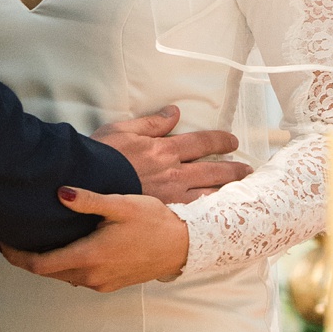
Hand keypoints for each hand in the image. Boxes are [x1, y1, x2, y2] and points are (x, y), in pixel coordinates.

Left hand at [0, 189, 188, 291]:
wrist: (181, 246)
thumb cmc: (152, 221)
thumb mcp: (120, 204)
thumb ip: (88, 200)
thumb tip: (59, 192)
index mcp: (89, 257)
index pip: (40, 264)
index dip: (17, 255)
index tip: (3, 241)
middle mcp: (91, 276)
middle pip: (48, 272)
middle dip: (28, 257)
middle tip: (15, 235)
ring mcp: (100, 283)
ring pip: (63, 275)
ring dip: (48, 261)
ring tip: (37, 238)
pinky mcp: (110, 284)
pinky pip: (78, 277)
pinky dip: (65, 264)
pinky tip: (66, 246)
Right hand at [93, 105, 250, 203]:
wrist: (85, 187)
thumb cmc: (100, 157)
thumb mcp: (122, 130)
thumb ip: (151, 123)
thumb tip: (174, 112)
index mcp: (165, 149)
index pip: (202, 142)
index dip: (220, 141)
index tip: (232, 141)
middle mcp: (174, 174)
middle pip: (213, 170)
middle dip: (233, 169)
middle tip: (247, 170)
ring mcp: (171, 199)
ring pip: (208, 196)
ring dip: (227, 193)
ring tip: (241, 193)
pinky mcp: (163, 219)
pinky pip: (194, 217)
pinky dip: (210, 215)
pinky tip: (219, 217)